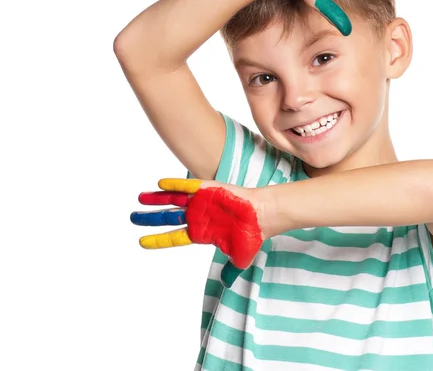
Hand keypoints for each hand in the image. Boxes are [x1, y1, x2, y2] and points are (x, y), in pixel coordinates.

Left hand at [130, 179, 268, 273]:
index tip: (141, 242)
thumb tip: (226, 283)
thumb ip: (229, 271)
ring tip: (139, 198)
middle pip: (168, 217)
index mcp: (201, 233)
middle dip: (150, 218)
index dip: (158, 240)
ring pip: (173, 200)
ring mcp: (202, 202)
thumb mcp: (239, 259)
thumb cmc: (253, 235)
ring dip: (156, 199)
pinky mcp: (208, 189)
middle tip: (133, 218)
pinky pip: (187, 186)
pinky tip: (159, 184)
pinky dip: (173, 185)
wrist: (264, 216)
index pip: (174, 237)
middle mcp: (198, 216)